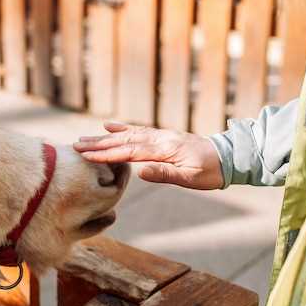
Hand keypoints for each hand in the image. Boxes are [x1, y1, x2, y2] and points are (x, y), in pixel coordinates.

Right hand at [73, 122, 223, 189]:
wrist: (229, 157)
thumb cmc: (211, 172)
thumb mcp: (191, 178)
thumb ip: (165, 174)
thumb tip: (140, 172)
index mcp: (164, 150)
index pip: (128, 152)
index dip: (106, 154)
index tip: (86, 155)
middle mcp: (159, 139)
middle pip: (123, 141)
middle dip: (99, 144)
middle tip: (76, 145)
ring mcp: (160, 136)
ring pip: (127, 135)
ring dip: (105, 137)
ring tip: (86, 138)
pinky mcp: (162, 137)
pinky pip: (137, 131)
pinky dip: (122, 129)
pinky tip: (110, 127)